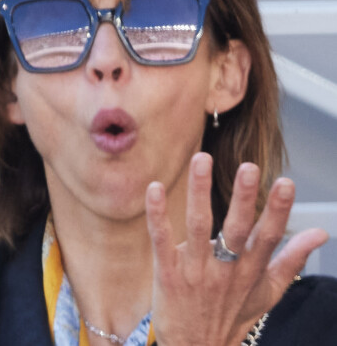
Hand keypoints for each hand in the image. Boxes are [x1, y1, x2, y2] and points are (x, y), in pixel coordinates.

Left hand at [145, 152, 327, 345]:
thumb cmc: (231, 316)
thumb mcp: (267, 293)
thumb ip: (290, 260)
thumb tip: (320, 233)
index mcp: (250, 271)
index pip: (268, 238)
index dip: (278, 211)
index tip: (286, 182)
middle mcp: (225, 270)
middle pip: (236, 230)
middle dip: (244, 198)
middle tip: (249, 167)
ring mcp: (195, 272)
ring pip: (199, 226)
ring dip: (200, 192)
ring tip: (202, 159)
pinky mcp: (167, 274)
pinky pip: (161, 240)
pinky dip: (158, 215)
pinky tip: (154, 188)